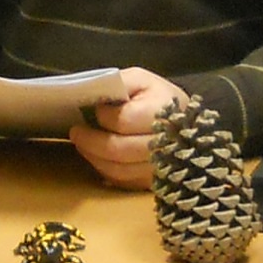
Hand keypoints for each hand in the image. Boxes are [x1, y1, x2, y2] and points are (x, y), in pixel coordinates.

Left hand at [70, 68, 185, 188]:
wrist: (186, 122)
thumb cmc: (159, 97)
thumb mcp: (141, 79)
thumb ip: (118, 83)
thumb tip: (95, 98)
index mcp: (162, 112)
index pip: (124, 120)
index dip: (104, 116)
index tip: (95, 109)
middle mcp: (166, 144)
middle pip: (120, 150)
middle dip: (91, 142)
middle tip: (75, 132)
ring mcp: (162, 168)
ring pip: (121, 171)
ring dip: (95, 158)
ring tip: (82, 144)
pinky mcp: (155, 182)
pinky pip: (126, 183)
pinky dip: (106, 172)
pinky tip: (98, 158)